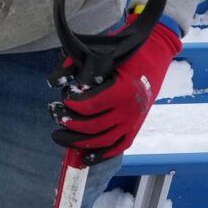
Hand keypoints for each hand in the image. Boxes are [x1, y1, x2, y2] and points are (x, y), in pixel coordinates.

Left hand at [52, 20, 182, 162]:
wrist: (155, 54)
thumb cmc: (126, 51)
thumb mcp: (100, 52)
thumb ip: (74, 65)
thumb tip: (52, 81)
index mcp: (123, 90)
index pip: (89, 106)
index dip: (70, 105)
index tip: (63, 97)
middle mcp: (130, 110)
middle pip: (92, 127)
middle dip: (68, 123)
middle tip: (54, 113)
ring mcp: (134, 122)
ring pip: (102, 141)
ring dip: (77, 142)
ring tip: (59, 136)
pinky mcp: (135, 128)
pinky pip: (117, 147)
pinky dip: (100, 155)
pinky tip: (84, 157)